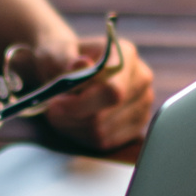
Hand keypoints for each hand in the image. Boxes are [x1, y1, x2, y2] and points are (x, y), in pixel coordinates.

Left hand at [33, 34, 155, 150]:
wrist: (72, 69)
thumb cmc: (63, 58)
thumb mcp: (56, 53)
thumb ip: (66, 59)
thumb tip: (82, 64)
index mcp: (125, 55)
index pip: (111, 91)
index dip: (81, 103)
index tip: (56, 103)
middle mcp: (141, 79)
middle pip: (105, 114)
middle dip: (71, 117)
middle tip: (53, 109)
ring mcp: (143, 104)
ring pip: (102, 132)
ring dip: (73, 127)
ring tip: (61, 114)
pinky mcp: (137, 125)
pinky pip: (106, 142)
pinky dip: (83, 136)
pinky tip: (73, 122)